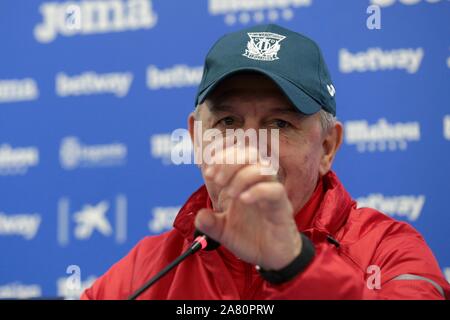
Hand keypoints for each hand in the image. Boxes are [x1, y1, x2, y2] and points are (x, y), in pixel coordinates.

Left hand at [195, 145, 301, 270]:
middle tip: (216, 179)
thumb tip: (200, 216)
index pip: (237, 153)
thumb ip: (209, 223)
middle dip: (229, 161)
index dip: (222, 151)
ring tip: (230, 194)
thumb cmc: (250, 238)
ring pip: (262, 167)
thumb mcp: (223, 231)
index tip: (207, 166)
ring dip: (241, 176)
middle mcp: (258, 182)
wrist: (272, 258)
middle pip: (249, 153)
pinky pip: (274, 190)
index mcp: (243, 182)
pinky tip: (243, 200)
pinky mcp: (281, 206)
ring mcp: (271, 192)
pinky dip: (257, 191)